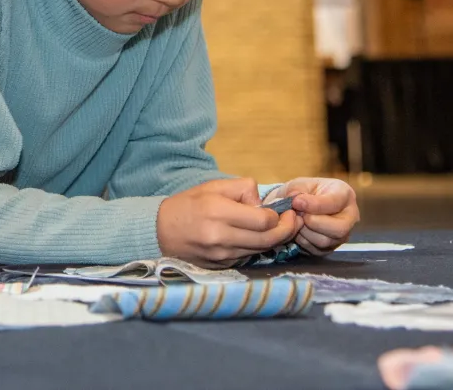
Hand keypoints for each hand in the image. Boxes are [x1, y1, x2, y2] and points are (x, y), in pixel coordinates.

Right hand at [157, 177, 301, 266]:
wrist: (159, 231)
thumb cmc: (187, 204)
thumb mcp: (212, 186)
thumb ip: (242, 189)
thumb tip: (263, 203)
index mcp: (218, 212)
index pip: (264, 220)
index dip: (280, 216)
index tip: (285, 210)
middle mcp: (221, 236)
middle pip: (268, 239)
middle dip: (287, 230)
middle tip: (293, 221)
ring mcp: (221, 254)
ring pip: (261, 250)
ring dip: (274, 240)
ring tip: (278, 228)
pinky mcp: (221, 265)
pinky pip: (248, 257)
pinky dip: (257, 247)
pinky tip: (257, 238)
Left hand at [266, 177, 358, 254]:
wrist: (299, 206)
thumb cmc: (303, 192)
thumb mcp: (299, 184)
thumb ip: (297, 190)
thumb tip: (296, 201)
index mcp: (344, 194)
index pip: (335, 202)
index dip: (315, 204)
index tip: (296, 202)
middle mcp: (350, 216)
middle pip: (339, 228)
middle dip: (313, 222)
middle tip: (299, 214)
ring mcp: (343, 235)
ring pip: (326, 241)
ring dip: (305, 232)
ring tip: (297, 220)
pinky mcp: (331, 248)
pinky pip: (317, 250)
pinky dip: (303, 241)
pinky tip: (298, 229)